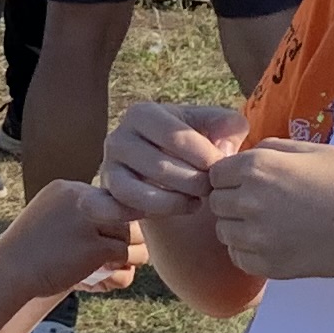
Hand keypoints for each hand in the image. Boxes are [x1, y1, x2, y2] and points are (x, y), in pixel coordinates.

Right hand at [2, 179, 139, 295]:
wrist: (9, 272)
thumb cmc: (27, 252)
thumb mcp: (49, 217)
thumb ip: (77, 213)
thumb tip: (116, 217)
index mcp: (67, 188)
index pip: (108, 198)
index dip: (110, 220)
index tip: (102, 238)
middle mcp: (80, 198)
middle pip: (124, 213)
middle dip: (122, 235)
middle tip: (112, 256)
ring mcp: (88, 221)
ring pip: (131, 233)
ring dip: (126, 252)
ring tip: (111, 265)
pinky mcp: (94, 246)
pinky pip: (124, 253)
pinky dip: (117, 268)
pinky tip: (102, 276)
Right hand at [99, 100, 248, 215]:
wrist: (176, 172)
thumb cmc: (199, 146)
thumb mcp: (219, 127)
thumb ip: (230, 126)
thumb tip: (222, 150)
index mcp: (142, 113)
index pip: (175, 136)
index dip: (205, 156)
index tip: (223, 170)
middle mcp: (117, 138)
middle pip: (158, 166)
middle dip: (193, 183)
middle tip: (212, 191)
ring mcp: (107, 169)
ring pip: (135, 193)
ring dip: (172, 204)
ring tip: (195, 204)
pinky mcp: (102, 197)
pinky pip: (105, 209)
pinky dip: (127, 215)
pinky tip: (160, 218)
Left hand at [203, 139, 333, 284]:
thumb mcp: (314, 150)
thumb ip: (274, 149)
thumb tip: (251, 154)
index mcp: (258, 167)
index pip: (215, 173)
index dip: (231, 176)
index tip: (251, 181)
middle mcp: (250, 200)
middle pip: (216, 203)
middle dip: (233, 201)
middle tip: (264, 204)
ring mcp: (257, 236)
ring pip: (224, 232)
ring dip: (239, 227)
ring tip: (271, 224)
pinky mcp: (268, 265)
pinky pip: (239, 257)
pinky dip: (249, 251)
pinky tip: (274, 243)